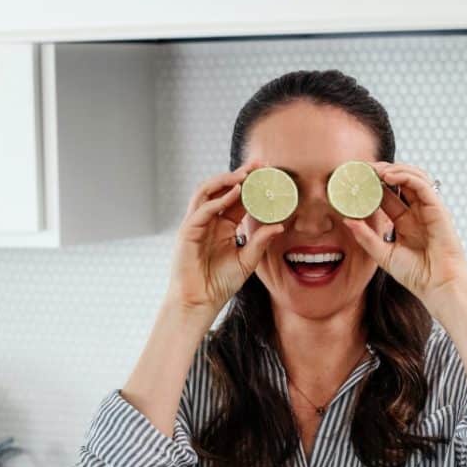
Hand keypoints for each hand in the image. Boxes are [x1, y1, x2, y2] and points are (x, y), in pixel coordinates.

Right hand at [165, 159, 284, 316]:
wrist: (200, 301)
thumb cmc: (220, 284)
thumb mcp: (247, 260)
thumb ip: (261, 242)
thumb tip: (279, 226)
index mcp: (224, 226)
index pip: (237, 198)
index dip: (251, 185)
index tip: (268, 173)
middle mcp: (209, 221)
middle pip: (222, 189)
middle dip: (239, 174)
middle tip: (258, 164)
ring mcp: (196, 224)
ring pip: (207, 192)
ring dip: (225, 180)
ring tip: (245, 174)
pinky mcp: (187, 232)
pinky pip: (202, 210)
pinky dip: (217, 200)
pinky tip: (233, 194)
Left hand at [340, 161, 466, 310]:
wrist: (438, 285)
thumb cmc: (416, 275)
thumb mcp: (383, 255)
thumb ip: (366, 237)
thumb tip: (347, 220)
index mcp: (404, 222)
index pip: (386, 196)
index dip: (371, 186)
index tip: (353, 180)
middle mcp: (416, 212)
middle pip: (399, 182)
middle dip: (381, 172)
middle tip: (361, 169)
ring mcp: (427, 209)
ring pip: (412, 177)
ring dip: (393, 169)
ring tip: (373, 169)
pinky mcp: (437, 208)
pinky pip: (421, 184)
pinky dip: (405, 176)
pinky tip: (388, 176)